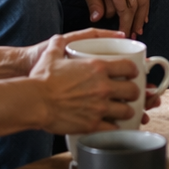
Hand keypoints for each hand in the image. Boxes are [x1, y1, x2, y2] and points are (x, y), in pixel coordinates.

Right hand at [26, 36, 144, 134]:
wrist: (34, 101)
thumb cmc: (41, 79)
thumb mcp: (51, 53)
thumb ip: (59, 44)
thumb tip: (59, 40)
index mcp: (98, 67)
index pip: (129, 67)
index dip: (134, 71)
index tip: (132, 74)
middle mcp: (103, 87)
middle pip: (133, 90)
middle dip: (134, 93)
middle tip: (130, 94)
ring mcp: (99, 107)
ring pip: (127, 111)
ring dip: (127, 111)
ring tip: (124, 112)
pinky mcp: (92, 124)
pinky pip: (113, 128)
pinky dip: (115, 128)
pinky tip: (112, 126)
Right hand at [72, 0, 150, 36]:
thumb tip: (98, 17)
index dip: (144, 6)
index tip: (143, 18)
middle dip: (141, 17)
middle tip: (138, 31)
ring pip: (134, 6)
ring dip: (132, 22)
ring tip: (129, 34)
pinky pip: (123, 7)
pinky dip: (124, 20)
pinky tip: (122, 28)